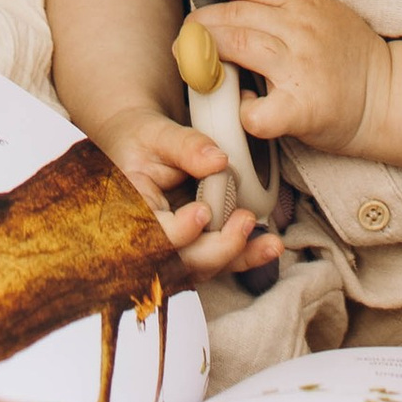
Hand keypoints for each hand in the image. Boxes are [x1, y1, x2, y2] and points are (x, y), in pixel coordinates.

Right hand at [87, 101, 282, 280]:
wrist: (142, 147)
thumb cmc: (143, 140)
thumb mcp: (158, 133)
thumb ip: (186, 146)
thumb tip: (219, 161)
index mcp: (130, 209)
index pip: (149, 235)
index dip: (177, 232)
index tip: (202, 212)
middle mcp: (147, 237)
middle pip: (179, 261)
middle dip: (216, 249)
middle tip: (244, 221)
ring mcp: (172, 247)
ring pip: (202, 268)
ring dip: (238, 258)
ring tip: (271, 243)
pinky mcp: (193, 247)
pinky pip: (218, 262)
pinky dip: (245, 256)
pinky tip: (269, 248)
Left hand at [187, 0, 390, 151]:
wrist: (389, 97)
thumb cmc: (350, 56)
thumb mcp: (324, 14)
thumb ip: (287, 5)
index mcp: (305, 3)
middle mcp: (301, 29)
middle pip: (235, 16)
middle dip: (201, 23)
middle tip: (188, 34)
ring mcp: (301, 68)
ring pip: (238, 47)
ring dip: (208, 55)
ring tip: (197, 63)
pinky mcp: (303, 108)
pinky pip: (256, 110)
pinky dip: (240, 109)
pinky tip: (241, 107)